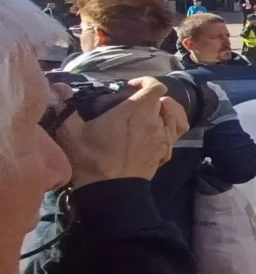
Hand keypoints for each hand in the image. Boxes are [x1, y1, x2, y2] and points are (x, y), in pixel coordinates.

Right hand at [52, 78, 188, 185]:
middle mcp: (155, 122)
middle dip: (150, 99)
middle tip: (133, 105)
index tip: (131, 86)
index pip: (155, 87)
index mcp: (136, 111)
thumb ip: (66, 108)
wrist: (110, 191)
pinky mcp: (166, 153)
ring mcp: (163, 138)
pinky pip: (176, 134)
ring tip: (151, 114)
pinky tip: (159, 131)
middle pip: (163, 101)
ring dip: (165, 111)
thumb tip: (60, 89)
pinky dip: (171, 128)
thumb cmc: (91, 159)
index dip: (146, 82)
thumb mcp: (71, 133)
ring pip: (175, 116)